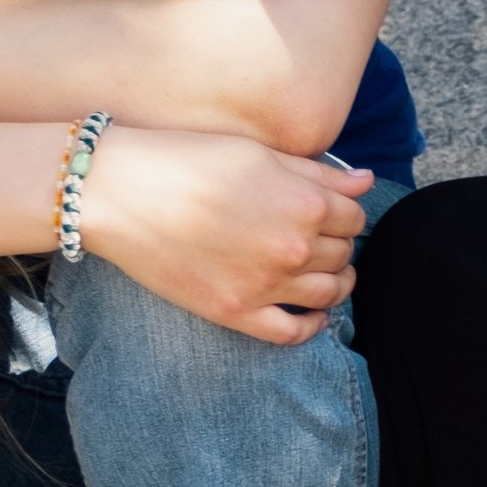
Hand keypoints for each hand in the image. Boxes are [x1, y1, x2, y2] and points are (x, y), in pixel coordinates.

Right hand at [76, 127, 367, 343]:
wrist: (119, 191)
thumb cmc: (186, 160)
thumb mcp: (259, 154)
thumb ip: (319, 174)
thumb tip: (367, 182)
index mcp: (306, 202)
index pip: (354, 219)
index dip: (346, 216)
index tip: (332, 216)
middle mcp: (294, 247)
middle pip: (343, 256)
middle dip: (338, 247)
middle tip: (323, 242)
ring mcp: (267, 284)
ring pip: (328, 295)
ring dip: (335, 286)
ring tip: (325, 276)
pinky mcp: (235, 312)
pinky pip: (291, 333)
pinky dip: (311, 327)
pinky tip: (312, 316)